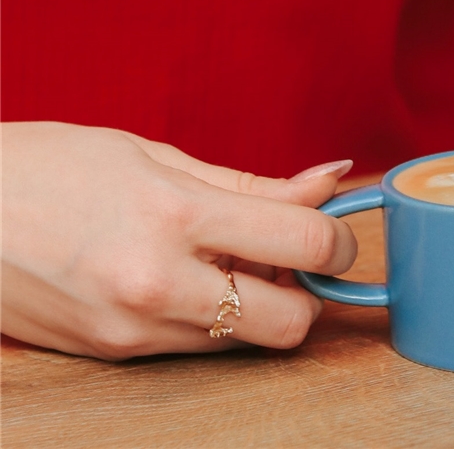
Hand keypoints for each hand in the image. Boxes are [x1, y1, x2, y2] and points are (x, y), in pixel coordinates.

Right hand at [1, 122, 356, 359]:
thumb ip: (250, 183)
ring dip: (261, 305)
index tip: (338, 229)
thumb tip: (329, 182)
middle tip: (289, 254)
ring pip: (245, 341)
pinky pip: (196, 347)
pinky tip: (188, 277)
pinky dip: (213, 318)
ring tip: (227, 258)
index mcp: (175, 214)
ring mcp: (132, 330)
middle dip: (309, 290)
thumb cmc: (52, 165)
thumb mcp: (156, 156)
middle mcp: (157, 284)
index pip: (305, 242)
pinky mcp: (111, 356)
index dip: (341, 239)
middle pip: (291, 320)